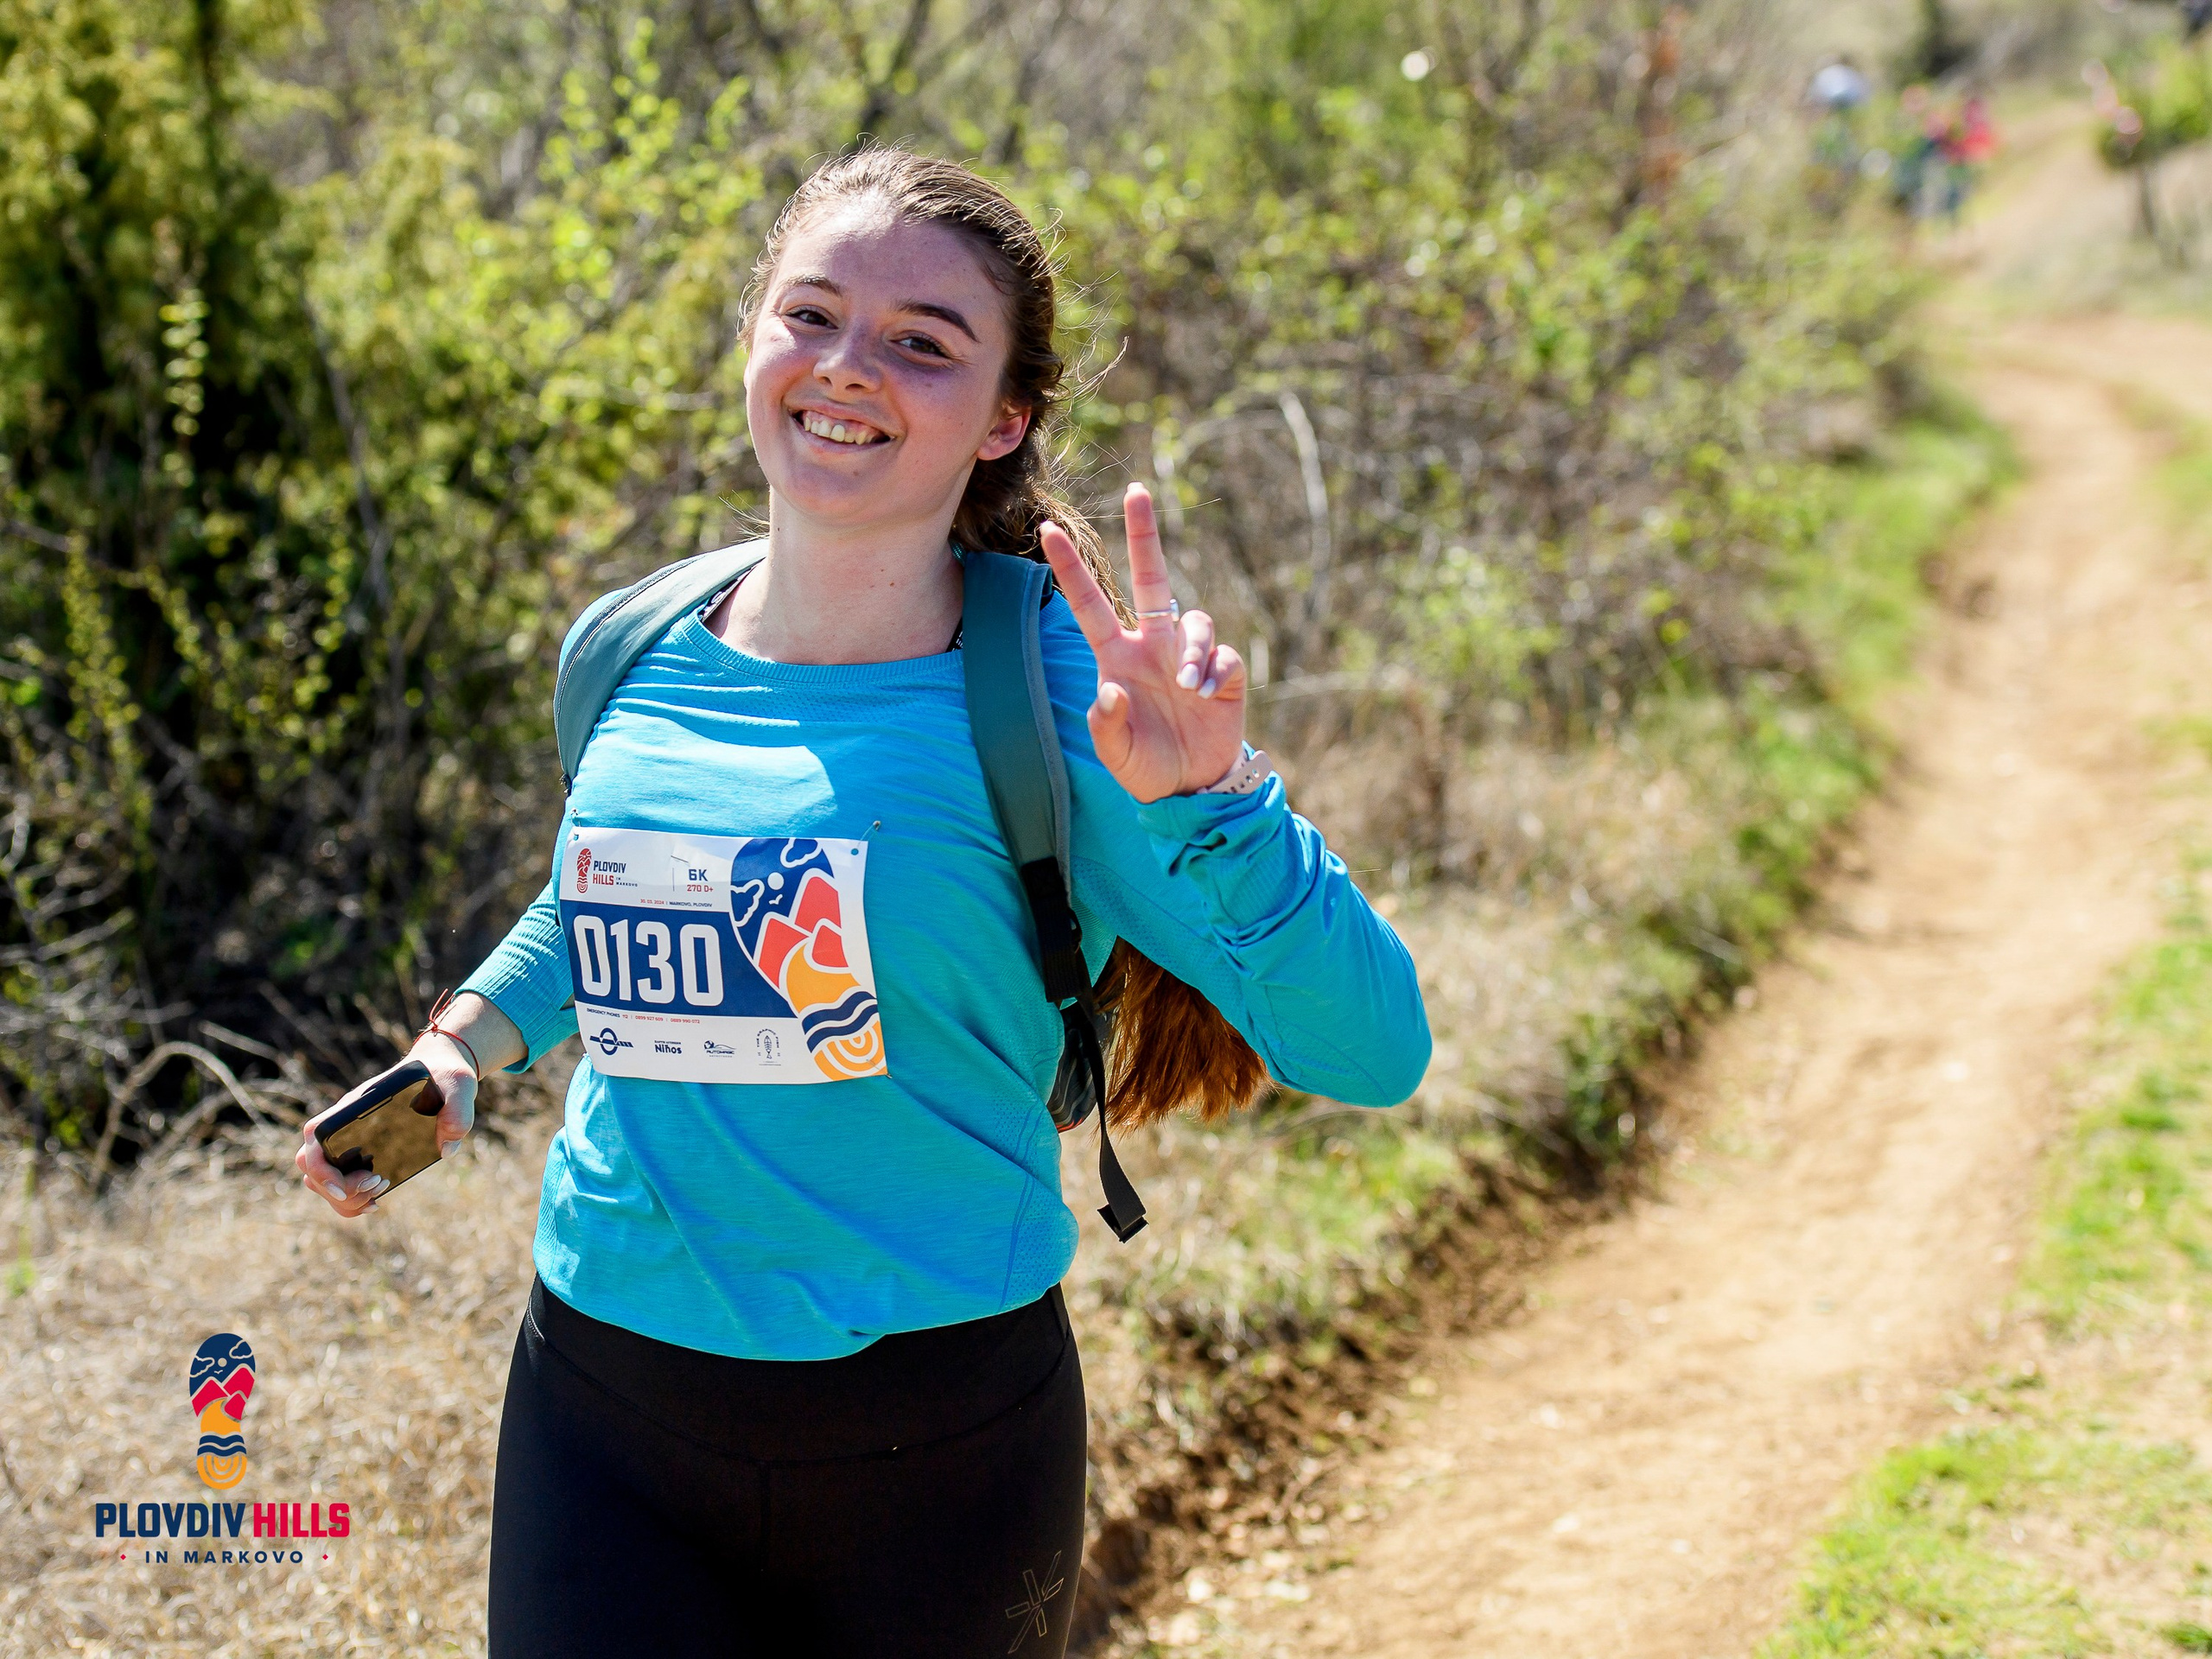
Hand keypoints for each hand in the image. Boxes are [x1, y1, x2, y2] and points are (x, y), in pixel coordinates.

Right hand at [295, 1033, 479, 1218]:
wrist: (442, 1071)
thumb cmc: (444, 1074)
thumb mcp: (459, 1084)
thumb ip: (458, 1111)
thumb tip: (446, 1150)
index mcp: (357, 1105)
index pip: (314, 1137)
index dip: (321, 1168)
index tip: (346, 1187)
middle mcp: (345, 1124)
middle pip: (311, 1167)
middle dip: (338, 1188)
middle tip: (378, 1184)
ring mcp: (350, 1140)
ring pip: (321, 1181)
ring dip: (345, 1197)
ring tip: (380, 1189)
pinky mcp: (362, 1153)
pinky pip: (341, 1184)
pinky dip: (352, 1200)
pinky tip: (376, 1200)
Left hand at [1041, 483, 1246, 802]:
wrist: (1191, 788)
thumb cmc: (1145, 767)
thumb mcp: (1116, 755)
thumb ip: (1106, 725)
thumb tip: (1112, 690)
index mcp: (1119, 657)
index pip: (1090, 605)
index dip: (1070, 569)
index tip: (1045, 531)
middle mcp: (1154, 646)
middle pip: (1152, 578)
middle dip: (1144, 534)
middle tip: (1137, 491)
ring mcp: (1189, 657)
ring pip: (1194, 622)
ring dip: (1192, 649)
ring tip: (1187, 687)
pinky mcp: (1224, 674)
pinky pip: (1223, 657)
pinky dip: (1215, 672)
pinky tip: (1206, 696)